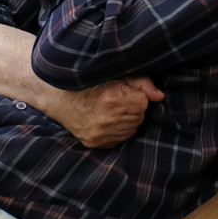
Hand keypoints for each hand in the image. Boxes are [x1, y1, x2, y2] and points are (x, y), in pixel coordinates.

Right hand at [41, 76, 163, 147]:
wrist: (58, 97)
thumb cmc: (88, 83)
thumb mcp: (114, 75)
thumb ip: (141, 82)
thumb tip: (159, 96)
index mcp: (114, 99)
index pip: (144, 102)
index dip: (137, 96)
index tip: (125, 91)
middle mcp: (108, 119)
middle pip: (139, 117)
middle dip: (133, 108)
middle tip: (117, 100)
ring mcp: (101, 134)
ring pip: (131, 130)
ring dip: (126, 121)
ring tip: (111, 110)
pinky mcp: (96, 143)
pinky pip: (119, 140)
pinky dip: (117, 131)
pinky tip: (106, 120)